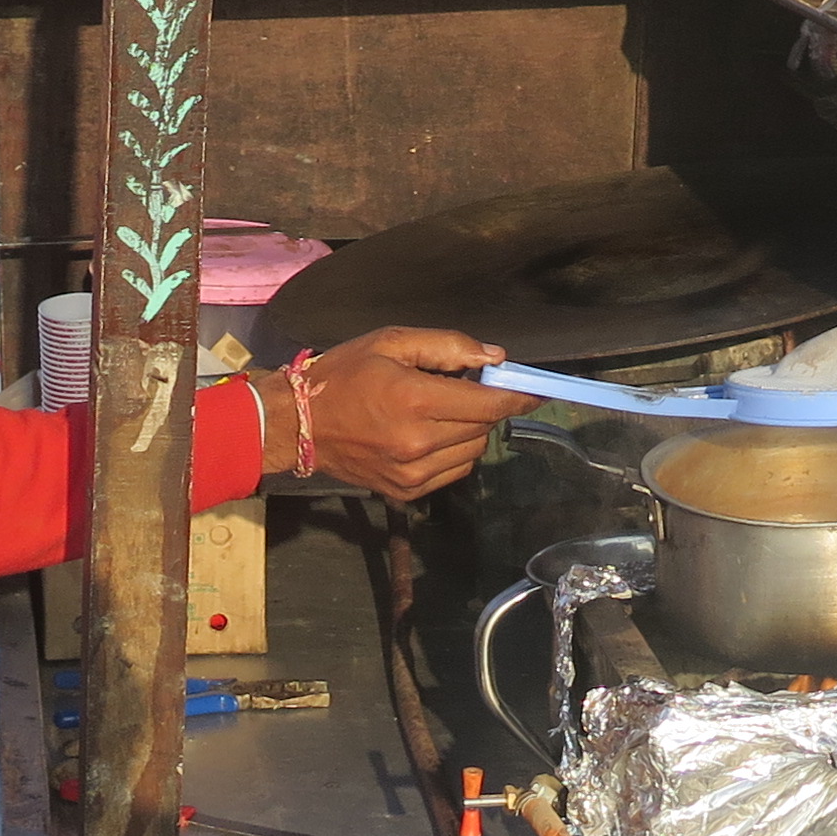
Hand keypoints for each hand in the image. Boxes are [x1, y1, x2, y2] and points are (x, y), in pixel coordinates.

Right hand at [298, 329, 531, 501]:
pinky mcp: (406, 492)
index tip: (539, 391)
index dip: (519, 397)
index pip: (488, 405)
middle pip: (483, 427)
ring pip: (472, 452)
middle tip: (464, 389)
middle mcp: (418, 443)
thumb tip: (495, 358)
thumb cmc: (343, 376)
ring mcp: (412, 473)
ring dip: (469, 431)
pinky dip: (454, 453)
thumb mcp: (390, 343)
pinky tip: (429, 435)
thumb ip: (447, 346)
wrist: (297, 426)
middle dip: (484, 407)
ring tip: (439, 412)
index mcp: (415, 401)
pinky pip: (453, 471)